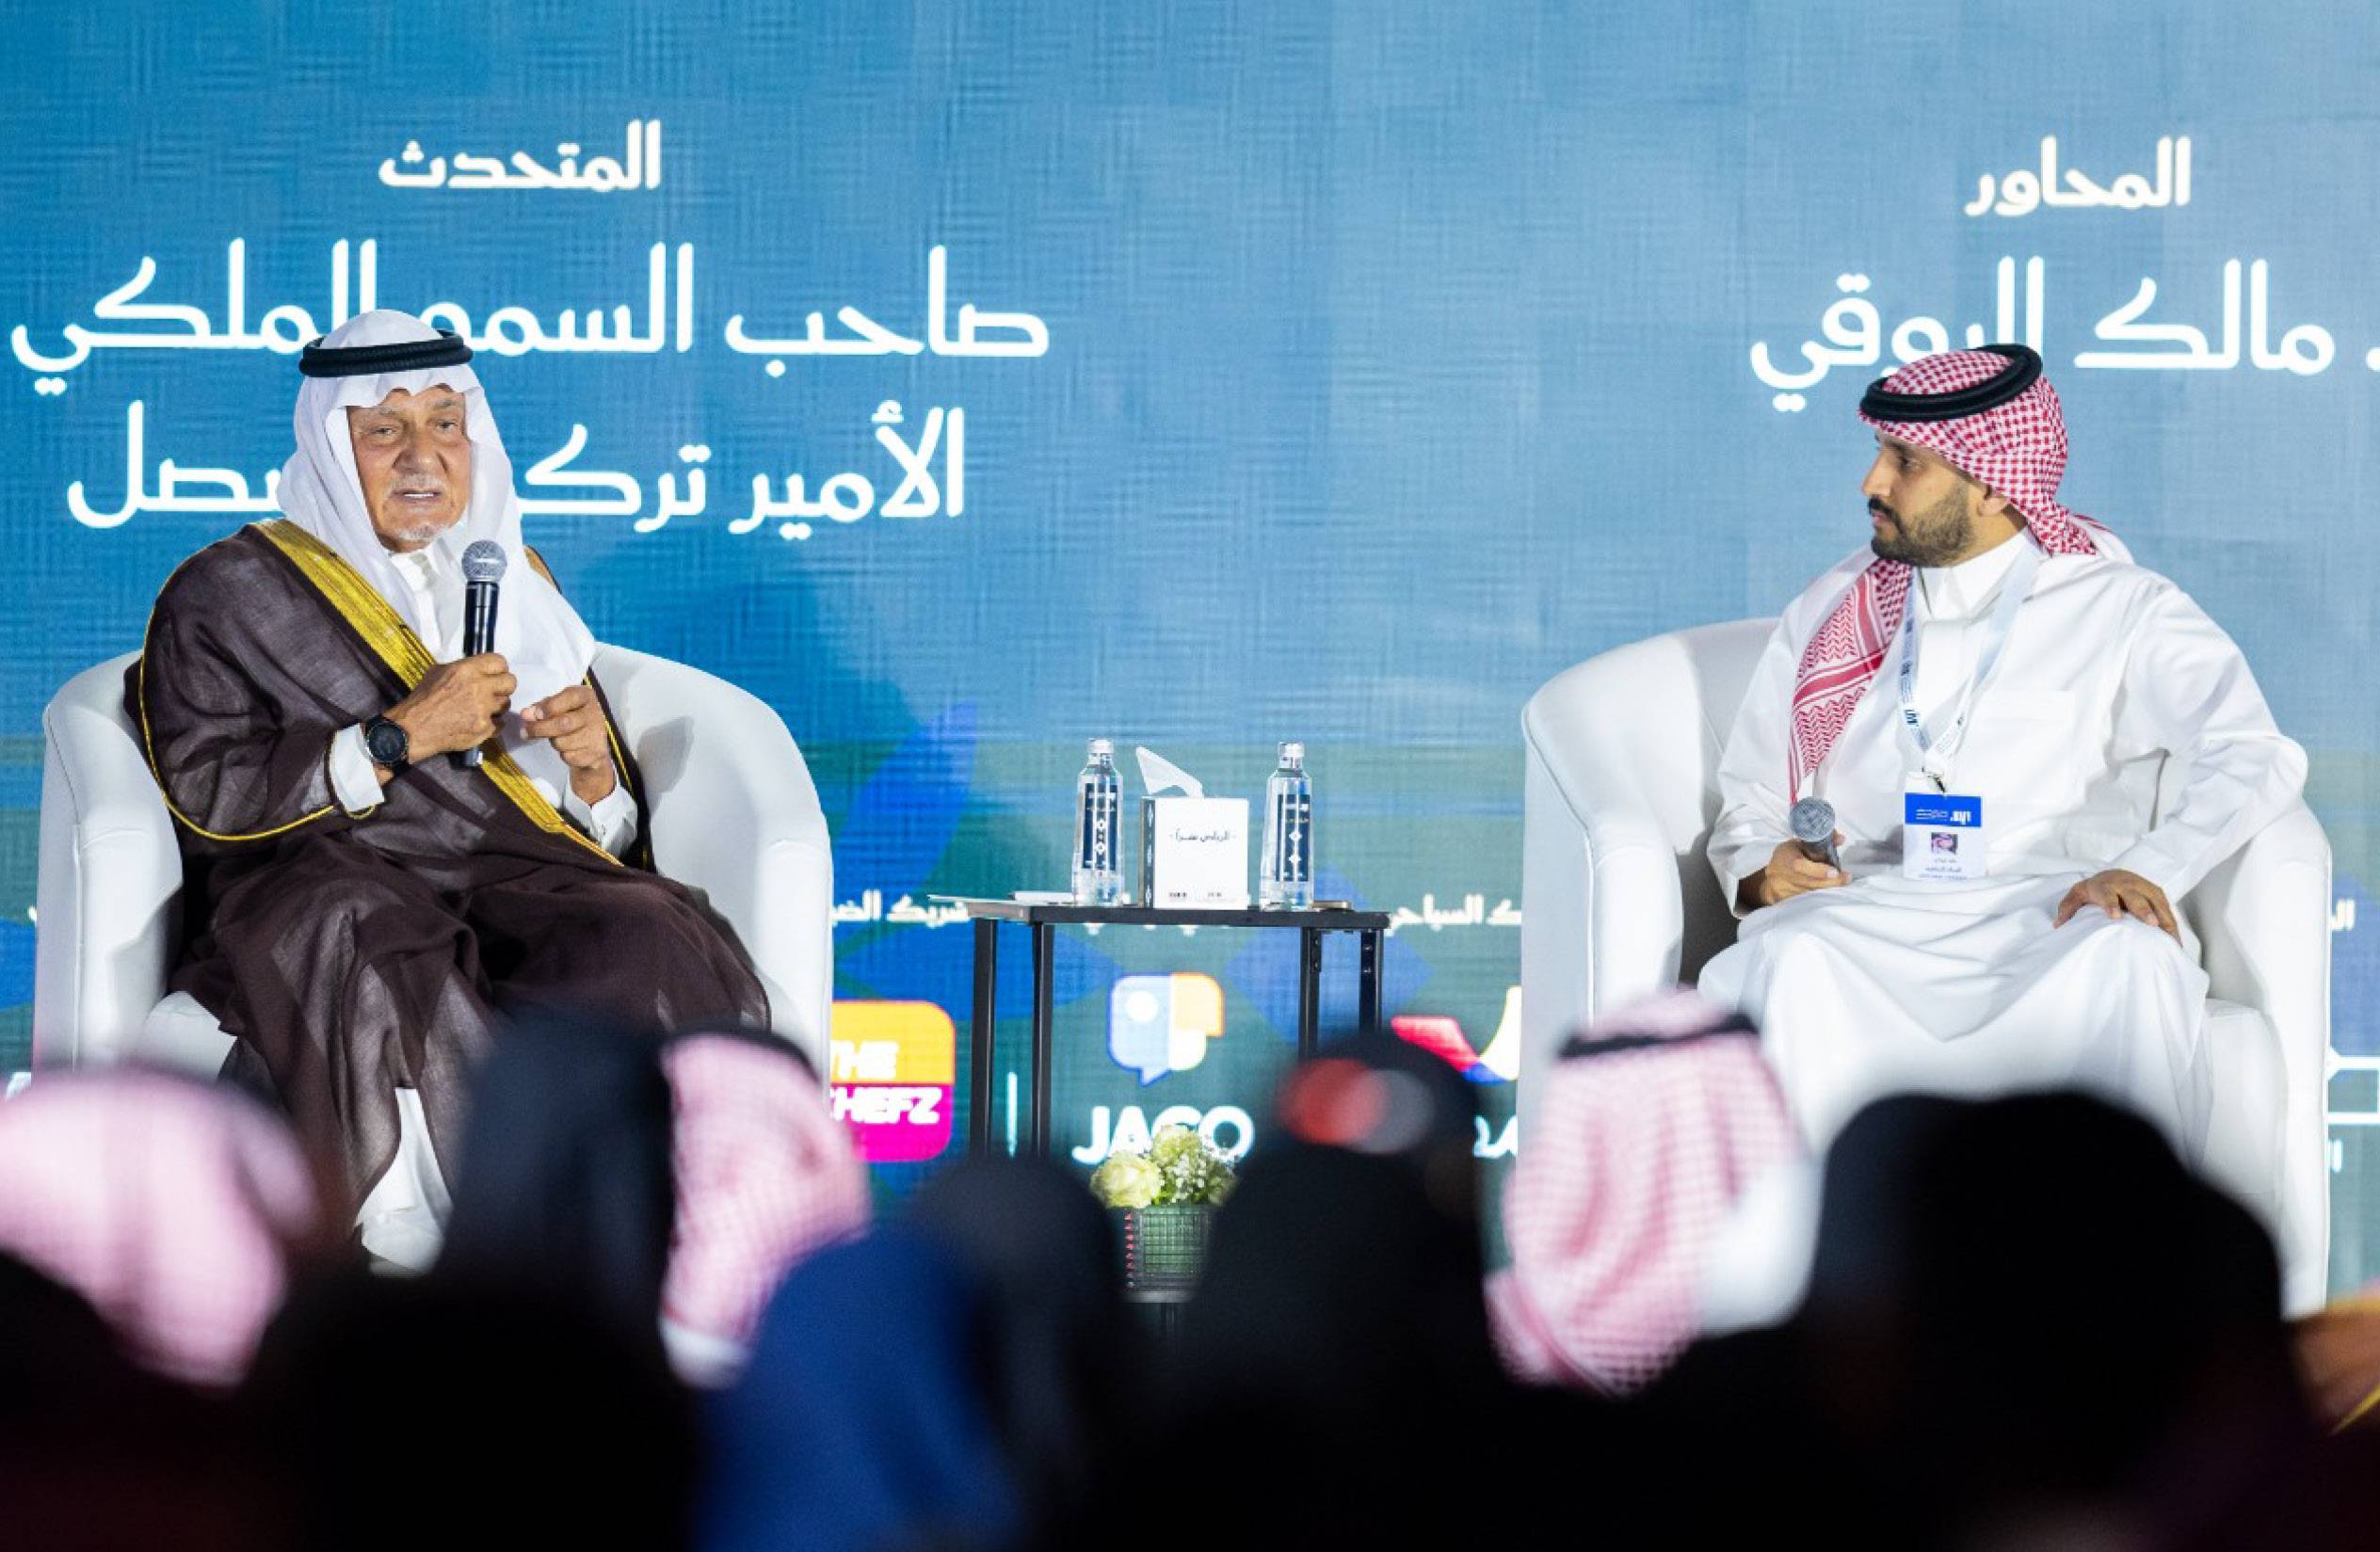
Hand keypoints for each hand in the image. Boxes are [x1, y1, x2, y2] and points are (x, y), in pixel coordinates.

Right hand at [387, 653, 514, 760]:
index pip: (499, 661)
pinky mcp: (484, 728)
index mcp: (467, 670)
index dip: (499, 668)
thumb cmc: (423, 699)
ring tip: (483, 709)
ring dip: (497, 707)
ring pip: (506, 704)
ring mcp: (483, 709)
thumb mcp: (437, 672)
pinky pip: (500, 724)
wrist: (414, 728)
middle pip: (510, 682)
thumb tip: (477, 669)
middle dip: (504, 687)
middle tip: (494, 692)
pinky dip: (492, 725)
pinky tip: (480, 723)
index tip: (495, 674)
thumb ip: (462, 668)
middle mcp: (479, 687)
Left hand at [521, 684, 616, 804]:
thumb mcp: (556, 706)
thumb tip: (526, 715)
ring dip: (552, 742)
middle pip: (563, 723)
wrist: (593, 742)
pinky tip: (568, 749)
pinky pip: (569, 757)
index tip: (535, 715)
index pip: (570, 697)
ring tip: (555, 738)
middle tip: (525, 731)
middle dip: (540, 729)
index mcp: (585, 696)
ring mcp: (597, 735)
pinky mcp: (596, 753)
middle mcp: (594, 713)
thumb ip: (540, 708)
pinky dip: (563, 755)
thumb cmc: (570, 717)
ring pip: (563, 742)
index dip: (550, 707)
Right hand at [1739, 834, 1847, 911]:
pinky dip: (1823, 895)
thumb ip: (1822, 841)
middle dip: (1831, 882)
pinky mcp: (1792, 900)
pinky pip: (1811, 899)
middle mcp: (1786, 877)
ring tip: (1842, 881)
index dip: (1818, 870)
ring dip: (1829, 888)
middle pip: (1810, 883)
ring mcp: (1788, 890)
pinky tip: (1832, 889)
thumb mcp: (1800, 843)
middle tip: (1846, 877)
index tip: (1835, 871)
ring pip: (1812, 893)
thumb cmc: (1788, 856)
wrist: (1773, 877)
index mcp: (1786, 859)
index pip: (1800, 866)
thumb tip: (1841, 838)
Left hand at [2053, 869, 2177, 939]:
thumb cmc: (2094, 889)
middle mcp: (2126, 884)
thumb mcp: (2077, 894)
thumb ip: (2067, 907)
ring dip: (2164, 918)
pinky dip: (2172, 923)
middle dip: (2144, 910)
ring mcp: (2144, 887)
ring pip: (2156, 902)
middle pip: (2135, 897)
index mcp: (2104, 885)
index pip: (2107, 894)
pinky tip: (2175, 940)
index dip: (2111, 904)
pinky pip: (2166, 908)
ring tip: (2171, 938)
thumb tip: (2058, 924)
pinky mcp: (2157, 893)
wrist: (2113, 874)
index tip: (2116, 917)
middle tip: (2152, 924)